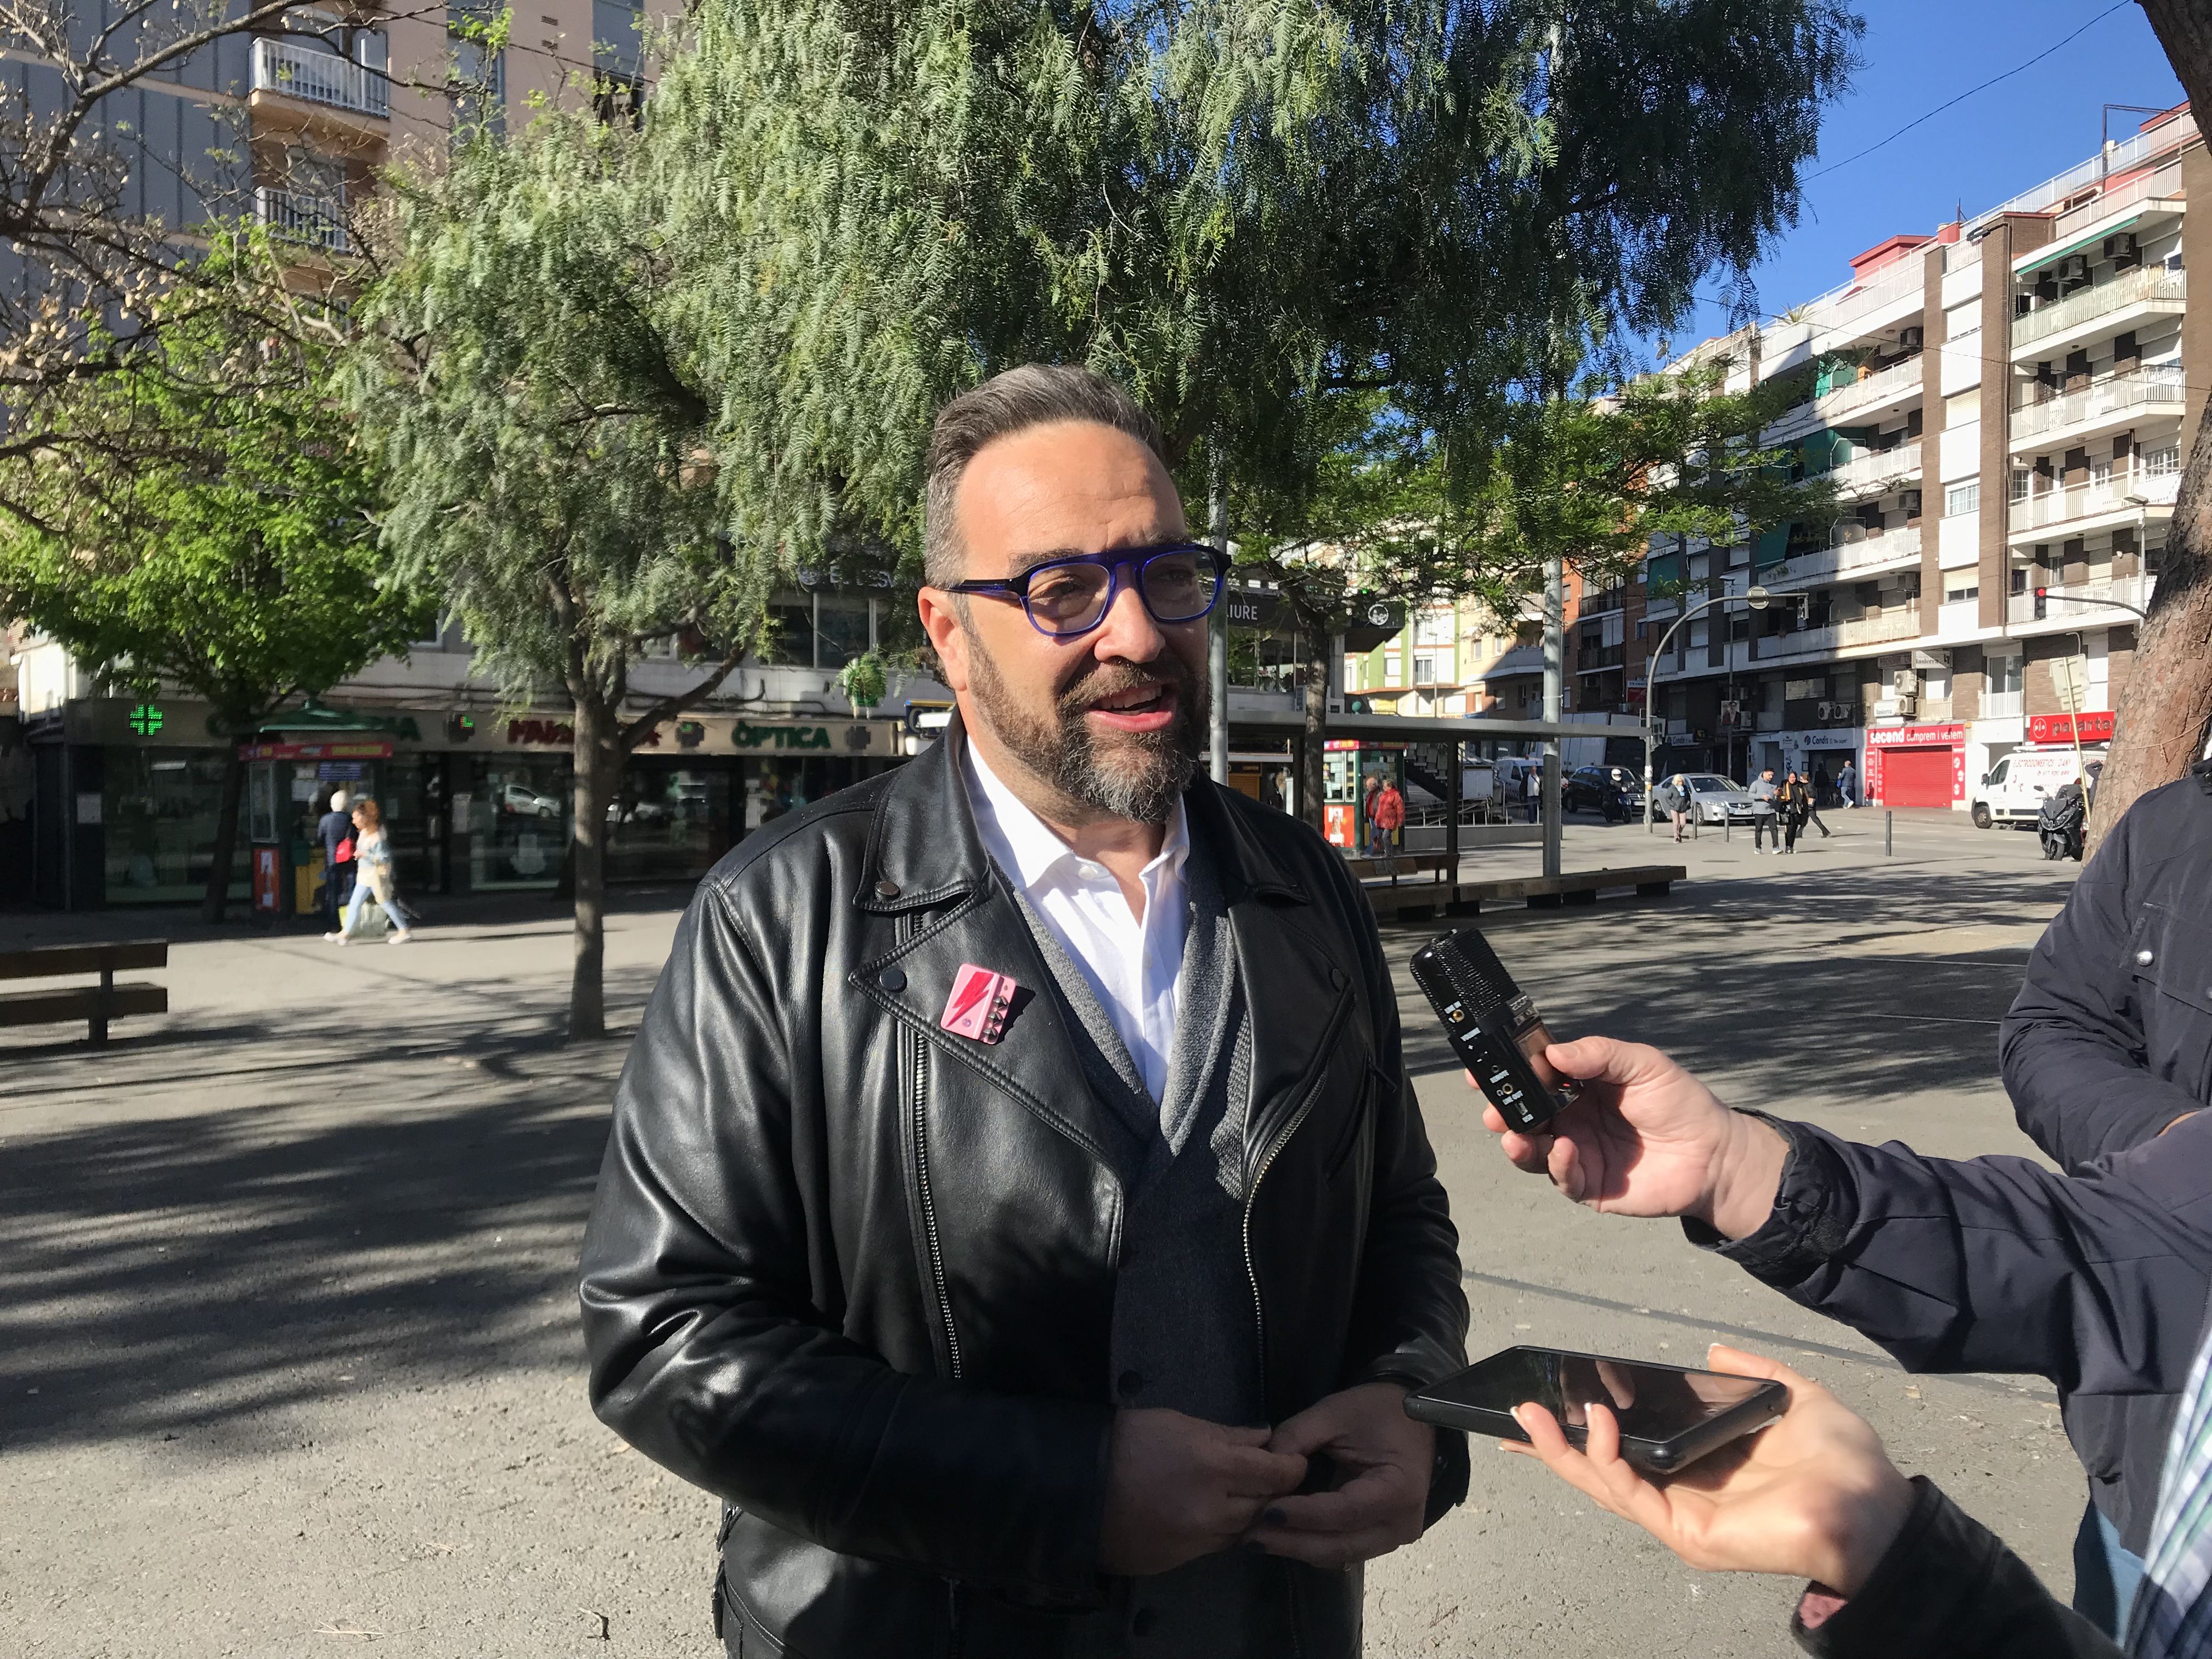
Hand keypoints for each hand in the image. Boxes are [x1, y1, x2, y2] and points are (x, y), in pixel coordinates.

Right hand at [1097, 1409, 1307, 1576]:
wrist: (1074, 1486)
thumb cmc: (1126, 1440)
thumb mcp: (1178, 1422)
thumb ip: (1226, 1434)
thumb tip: (1264, 1438)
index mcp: (1213, 1466)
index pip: (1276, 1473)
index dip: (1291, 1467)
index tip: (1294, 1462)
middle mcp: (1212, 1509)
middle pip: (1264, 1504)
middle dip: (1272, 1491)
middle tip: (1268, 1477)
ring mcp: (1196, 1539)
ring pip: (1243, 1530)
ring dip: (1248, 1513)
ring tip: (1240, 1495)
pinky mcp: (1180, 1559)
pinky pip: (1216, 1546)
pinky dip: (1222, 1530)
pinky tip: (1212, 1514)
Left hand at [1245, 1383, 1434, 1566]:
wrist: (1412, 1418)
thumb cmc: (1375, 1411)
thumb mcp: (1333, 1413)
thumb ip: (1297, 1436)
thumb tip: (1264, 1463)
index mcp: (1398, 1488)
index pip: (1344, 1511)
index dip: (1303, 1515)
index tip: (1265, 1512)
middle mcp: (1401, 1524)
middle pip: (1340, 1545)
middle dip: (1292, 1542)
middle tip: (1250, 1536)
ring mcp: (1394, 1538)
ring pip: (1339, 1555)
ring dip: (1298, 1548)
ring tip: (1258, 1538)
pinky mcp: (1382, 1540)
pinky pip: (1343, 1551)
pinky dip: (1311, 1546)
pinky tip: (1282, 1536)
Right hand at [1478, 1036, 1787, 1238]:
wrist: (1714, 1154)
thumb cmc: (1680, 1102)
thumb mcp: (1642, 1064)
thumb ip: (1598, 1054)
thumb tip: (1552, 1054)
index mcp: (1575, 1087)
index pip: (1530, 1078)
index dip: (1503, 1074)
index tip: (1478, 1069)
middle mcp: (1568, 1120)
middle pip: (1521, 1116)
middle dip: (1500, 1112)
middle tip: (1492, 1109)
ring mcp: (1575, 1154)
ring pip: (1531, 1151)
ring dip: (1517, 1142)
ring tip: (1513, 1135)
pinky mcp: (1588, 1185)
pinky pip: (1562, 1177)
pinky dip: (1557, 1165)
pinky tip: (1565, 1150)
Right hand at [1505, 1344, 1913, 1596]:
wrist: (1874, 1505)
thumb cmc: (1845, 1463)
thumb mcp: (1793, 1396)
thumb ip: (1754, 1370)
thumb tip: (1712, 1351)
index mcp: (1701, 1461)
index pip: (1631, 1444)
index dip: (1587, 1426)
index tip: (1553, 1397)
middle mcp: (1683, 1490)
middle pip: (1601, 1467)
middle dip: (1552, 1442)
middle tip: (1516, 1408)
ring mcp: (1681, 1514)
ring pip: (1603, 1482)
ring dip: (1562, 1449)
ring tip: (1532, 1413)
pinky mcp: (1687, 1531)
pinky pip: (1632, 1494)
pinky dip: (1604, 1460)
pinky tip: (1593, 1425)